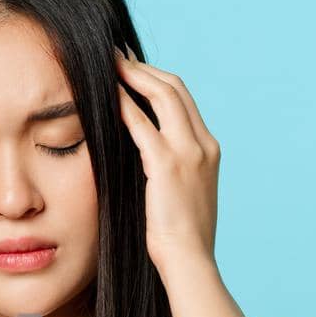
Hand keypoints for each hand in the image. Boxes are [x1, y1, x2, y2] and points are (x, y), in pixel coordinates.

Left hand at [114, 46, 220, 277]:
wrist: (190, 261)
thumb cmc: (181, 239)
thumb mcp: (181, 195)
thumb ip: (169, 169)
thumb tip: (141, 155)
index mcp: (209, 150)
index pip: (184, 100)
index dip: (157, 79)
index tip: (132, 69)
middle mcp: (204, 145)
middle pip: (175, 88)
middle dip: (144, 68)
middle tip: (116, 55)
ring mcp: (189, 153)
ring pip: (162, 95)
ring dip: (133, 75)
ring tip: (108, 64)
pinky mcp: (168, 165)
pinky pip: (141, 124)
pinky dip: (124, 104)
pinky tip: (106, 95)